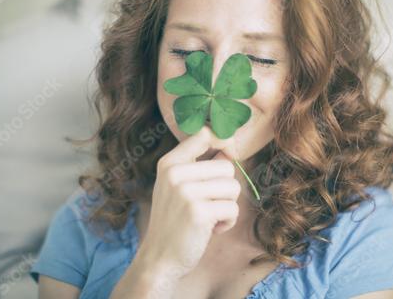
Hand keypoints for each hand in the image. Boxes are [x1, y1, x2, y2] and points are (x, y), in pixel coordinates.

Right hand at [141, 126, 241, 276]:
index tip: (230, 152)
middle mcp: (175, 173)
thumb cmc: (176, 221)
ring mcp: (186, 192)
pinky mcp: (199, 212)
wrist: (160, 259)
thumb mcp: (178, 187)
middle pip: (227, 166)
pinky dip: (228, 222)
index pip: (204, 134)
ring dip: (228, 206)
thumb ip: (199, 166)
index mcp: (169, 163)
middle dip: (226, 188)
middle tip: (210, 204)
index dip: (225, 140)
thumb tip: (230, 148)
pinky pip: (233, 209)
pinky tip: (211, 229)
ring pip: (233, 187)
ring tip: (210, 217)